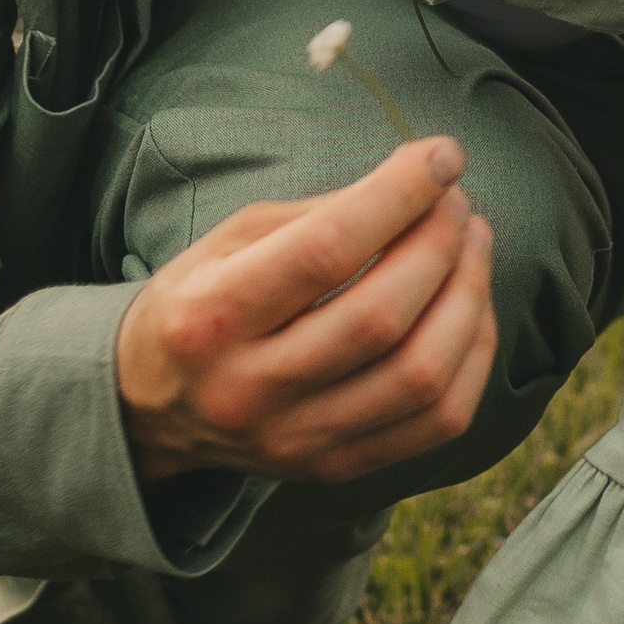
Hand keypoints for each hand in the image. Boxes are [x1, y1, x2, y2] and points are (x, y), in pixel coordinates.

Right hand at [118, 137, 496, 486]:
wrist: (149, 406)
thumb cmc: (200, 301)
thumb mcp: (230, 240)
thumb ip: (321, 215)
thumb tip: (420, 186)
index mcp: (212, 314)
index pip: (325, 250)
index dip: (398, 195)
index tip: (441, 156)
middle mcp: (251, 387)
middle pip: (381, 315)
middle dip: (439, 243)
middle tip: (456, 202)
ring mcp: (296, 438)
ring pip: (420, 376)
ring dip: (468, 297)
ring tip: (473, 244)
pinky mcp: (333, 467)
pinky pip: (437, 421)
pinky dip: (471, 356)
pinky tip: (471, 308)